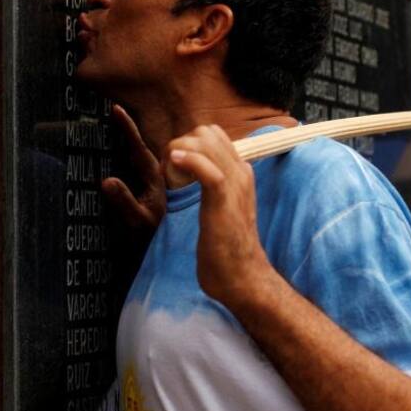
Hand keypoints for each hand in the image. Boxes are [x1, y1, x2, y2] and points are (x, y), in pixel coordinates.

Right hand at [102, 104, 165, 242]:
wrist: (172, 249)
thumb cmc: (155, 236)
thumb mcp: (138, 221)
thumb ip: (124, 202)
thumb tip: (105, 180)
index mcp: (154, 179)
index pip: (138, 149)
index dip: (127, 129)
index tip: (116, 109)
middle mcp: (155, 177)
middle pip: (137, 148)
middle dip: (124, 131)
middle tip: (111, 110)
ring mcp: (152, 184)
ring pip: (138, 157)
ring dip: (125, 143)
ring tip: (109, 127)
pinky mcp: (150, 192)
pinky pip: (137, 168)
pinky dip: (127, 157)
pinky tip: (116, 152)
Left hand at [166, 124, 273, 307]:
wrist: (243, 277)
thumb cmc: (228, 249)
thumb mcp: (223, 209)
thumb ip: (214, 190)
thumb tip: (197, 178)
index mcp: (239, 173)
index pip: (213, 136)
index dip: (187, 143)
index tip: (172, 167)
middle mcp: (240, 172)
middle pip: (206, 132)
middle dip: (179, 143)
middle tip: (167, 171)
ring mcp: (234, 183)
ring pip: (205, 142)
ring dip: (178, 151)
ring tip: (170, 177)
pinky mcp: (224, 199)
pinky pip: (207, 168)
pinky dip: (187, 161)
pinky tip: (174, 169)